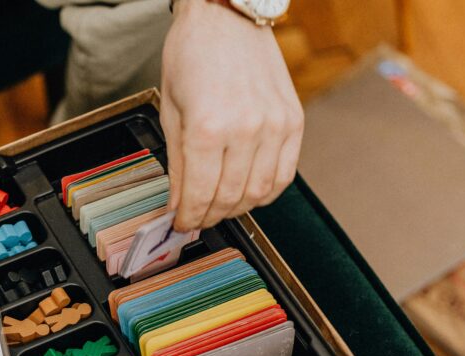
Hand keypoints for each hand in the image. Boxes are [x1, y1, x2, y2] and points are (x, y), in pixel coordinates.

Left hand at [161, 0, 302, 230]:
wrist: (227, 16)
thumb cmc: (193, 55)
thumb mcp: (171, 110)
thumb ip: (177, 163)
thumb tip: (178, 203)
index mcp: (207, 128)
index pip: (199, 195)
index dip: (188, 218)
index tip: (180, 225)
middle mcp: (246, 130)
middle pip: (229, 198)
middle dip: (209, 217)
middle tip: (196, 220)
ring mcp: (274, 126)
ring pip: (258, 193)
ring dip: (237, 209)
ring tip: (219, 208)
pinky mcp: (293, 121)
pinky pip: (284, 175)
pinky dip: (266, 193)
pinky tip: (248, 193)